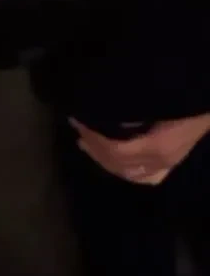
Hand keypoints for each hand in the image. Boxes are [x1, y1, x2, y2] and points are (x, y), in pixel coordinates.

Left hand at [71, 114, 209, 185]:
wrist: (209, 107)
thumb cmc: (184, 99)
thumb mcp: (155, 101)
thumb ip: (129, 112)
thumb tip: (102, 115)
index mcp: (156, 146)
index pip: (116, 150)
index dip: (94, 138)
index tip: (78, 121)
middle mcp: (161, 161)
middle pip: (118, 163)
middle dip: (94, 146)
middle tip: (78, 130)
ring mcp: (168, 164)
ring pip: (129, 173)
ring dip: (104, 159)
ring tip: (86, 144)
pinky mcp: (172, 163)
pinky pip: (146, 176)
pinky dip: (124, 171)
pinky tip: (112, 163)